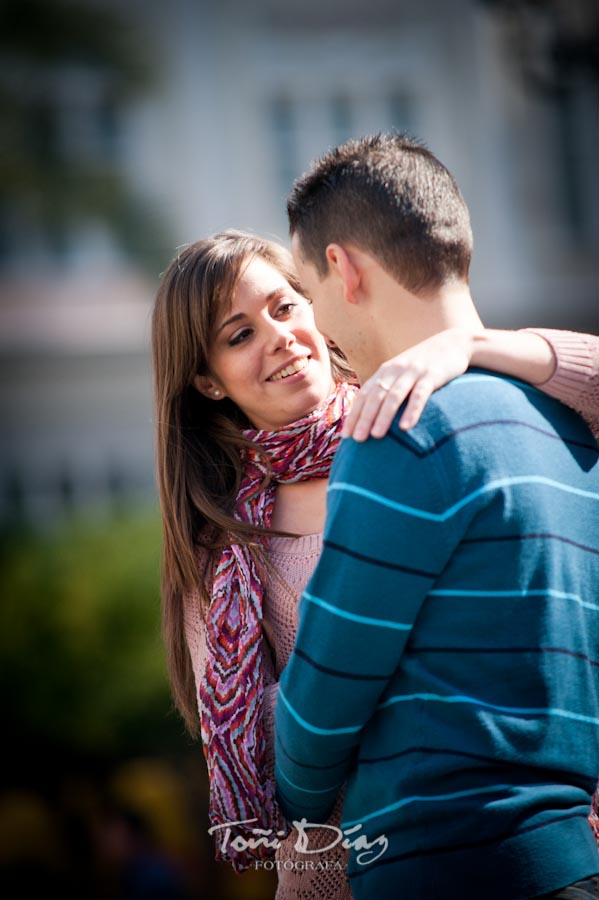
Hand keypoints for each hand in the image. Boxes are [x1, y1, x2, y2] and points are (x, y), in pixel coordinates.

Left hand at [343, 328, 477, 440]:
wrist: (453, 343)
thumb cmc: (424, 365)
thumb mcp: (402, 373)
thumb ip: (388, 388)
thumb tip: (372, 416)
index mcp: (385, 371)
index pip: (364, 395)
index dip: (354, 415)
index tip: (346, 436)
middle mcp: (396, 370)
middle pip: (375, 396)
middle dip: (364, 418)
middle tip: (357, 439)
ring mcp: (414, 372)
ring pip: (394, 396)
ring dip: (384, 416)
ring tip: (376, 436)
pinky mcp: (432, 375)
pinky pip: (420, 394)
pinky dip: (412, 410)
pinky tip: (405, 427)